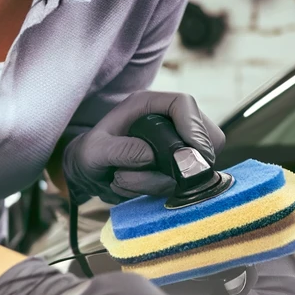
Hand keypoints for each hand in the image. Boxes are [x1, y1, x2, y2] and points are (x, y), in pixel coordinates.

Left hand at [62, 90, 224, 204]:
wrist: (88, 174)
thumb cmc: (88, 155)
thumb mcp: (95, 151)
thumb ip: (121, 150)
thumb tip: (152, 155)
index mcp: (147, 104)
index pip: (184, 104)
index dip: (192, 126)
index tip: (189, 152)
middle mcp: (166, 121)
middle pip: (207, 135)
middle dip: (185, 160)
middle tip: (153, 173)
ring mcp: (176, 144)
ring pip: (197, 165)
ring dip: (158, 181)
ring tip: (122, 179)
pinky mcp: (178, 166)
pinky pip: (186, 182)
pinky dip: (158, 190)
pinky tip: (132, 186)